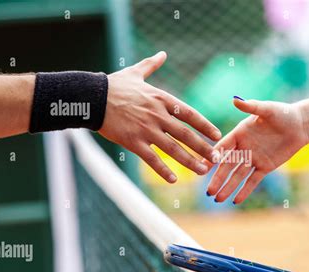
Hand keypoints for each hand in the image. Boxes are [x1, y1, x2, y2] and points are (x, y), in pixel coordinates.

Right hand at [99, 51, 221, 182]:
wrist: (91, 97)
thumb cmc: (113, 85)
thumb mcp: (136, 72)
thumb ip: (152, 65)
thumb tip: (162, 53)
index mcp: (161, 99)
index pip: (190, 114)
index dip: (205, 126)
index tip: (218, 136)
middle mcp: (158, 115)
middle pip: (186, 135)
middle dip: (203, 148)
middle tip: (216, 159)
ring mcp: (146, 129)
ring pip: (173, 149)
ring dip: (190, 161)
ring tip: (202, 171)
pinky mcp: (132, 141)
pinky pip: (151, 159)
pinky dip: (163, 170)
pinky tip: (173, 180)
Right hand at [206, 97, 308, 203]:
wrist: (301, 125)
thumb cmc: (283, 113)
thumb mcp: (267, 109)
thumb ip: (251, 106)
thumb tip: (235, 99)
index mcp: (240, 134)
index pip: (222, 148)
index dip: (212, 157)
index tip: (202, 167)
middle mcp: (243, 147)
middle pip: (227, 166)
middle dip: (218, 179)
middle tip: (208, 191)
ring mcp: (253, 158)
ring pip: (237, 176)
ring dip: (227, 187)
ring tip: (217, 199)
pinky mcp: (265, 167)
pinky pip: (253, 181)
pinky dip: (245, 190)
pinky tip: (235, 200)